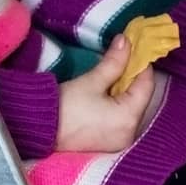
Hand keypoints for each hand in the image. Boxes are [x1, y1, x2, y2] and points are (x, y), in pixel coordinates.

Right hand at [54, 35, 154, 151]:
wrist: (38, 130)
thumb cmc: (65, 106)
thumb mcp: (91, 81)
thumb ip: (113, 62)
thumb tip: (126, 41)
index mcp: (129, 118)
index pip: (146, 85)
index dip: (142, 64)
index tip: (135, 47)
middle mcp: (129, 133)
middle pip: (140, 98)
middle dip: (132, 76)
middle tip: (123, 56)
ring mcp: (119, 140)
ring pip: (130, 108)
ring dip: (124, 89)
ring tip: (114, 71)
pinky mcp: (108, 143)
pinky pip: (120, 118)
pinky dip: (117, 103)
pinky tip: (107, 91)